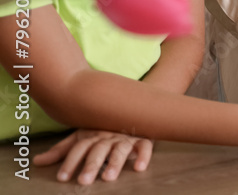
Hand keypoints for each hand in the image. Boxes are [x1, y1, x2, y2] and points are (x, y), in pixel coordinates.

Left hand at [34, 129, 152, 183]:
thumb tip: (36, 161)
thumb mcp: (81, 139)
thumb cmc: (103, 131)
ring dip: (115, 162)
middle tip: (84, 181)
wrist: (132, 112)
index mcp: (92, 135)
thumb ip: (61, 151)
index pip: (79, 148)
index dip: (70, 162)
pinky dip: (143, 155)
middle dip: (91, 165)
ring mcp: (126, 137)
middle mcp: (108, 135)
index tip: (62, 178)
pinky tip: (139, 167)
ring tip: (108, 177)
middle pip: (98, 149)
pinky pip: (145, 146)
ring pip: (120, 149)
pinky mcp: (143, 139)